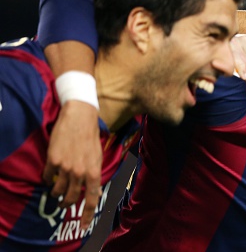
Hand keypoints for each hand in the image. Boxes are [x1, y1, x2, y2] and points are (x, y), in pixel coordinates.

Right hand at [42, 100, 101, 229]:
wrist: (79, 118)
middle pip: (70, 198)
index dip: (88, 215)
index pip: (91, 199)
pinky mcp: (53, 160)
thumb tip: (95, 192)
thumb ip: (94, 175)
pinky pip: (47, 177)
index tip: (85, 227)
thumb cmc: (90, 137)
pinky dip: (48, 178)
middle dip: (66, 203)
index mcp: (94, 172)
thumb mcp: (98, 157)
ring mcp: (65, 167)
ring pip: (56, 190)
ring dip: (56, 191)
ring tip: (56, 187)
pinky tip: (50, 173)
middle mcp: (79, 172)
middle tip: (64, 203)